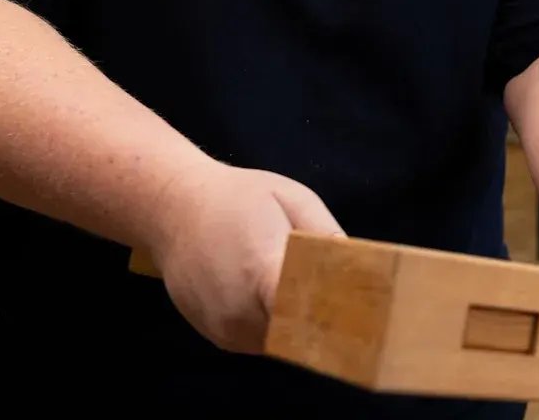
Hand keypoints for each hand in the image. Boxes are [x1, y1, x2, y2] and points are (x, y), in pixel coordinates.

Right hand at [143, 163, 344, 352]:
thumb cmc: (238, 197)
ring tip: (309, 295)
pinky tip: (274, 298)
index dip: (341, 311)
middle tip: (350, 302)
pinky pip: (261, 341)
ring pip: (282, 341)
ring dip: (298, 324)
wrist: (172, 209)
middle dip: (326, 318)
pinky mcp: (218, 338)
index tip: (366, 310)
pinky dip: (274, 326)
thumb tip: (361, 267)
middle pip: (302, 330)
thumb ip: (326, 235)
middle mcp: (241, 309)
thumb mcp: (293, 199)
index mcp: (262, 270)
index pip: (311, 308)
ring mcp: (226, 328)